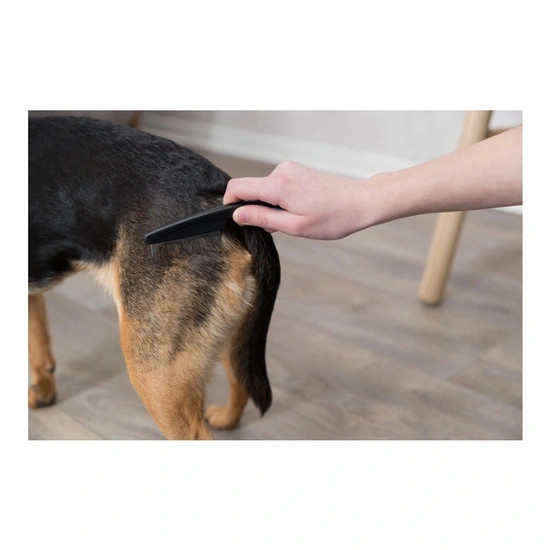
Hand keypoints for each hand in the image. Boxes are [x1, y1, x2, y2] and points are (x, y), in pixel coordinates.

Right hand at [223, 161, 371, 239]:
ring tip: (295, 218)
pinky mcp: (296, 171)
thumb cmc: (333, 217)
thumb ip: (262, 219)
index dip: (229, 203)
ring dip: (270, 206)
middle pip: (250, 188)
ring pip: (264, 189)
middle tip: (278, 226)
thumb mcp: (294, 226)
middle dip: (255, 209)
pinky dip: (280, 200)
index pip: (237, 187)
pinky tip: (300, 210)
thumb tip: (237, 215)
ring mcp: (290, 169)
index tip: (235, 218)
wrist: (360, 202)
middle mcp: (281, 171)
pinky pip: (276, 186)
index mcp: (278, 185)